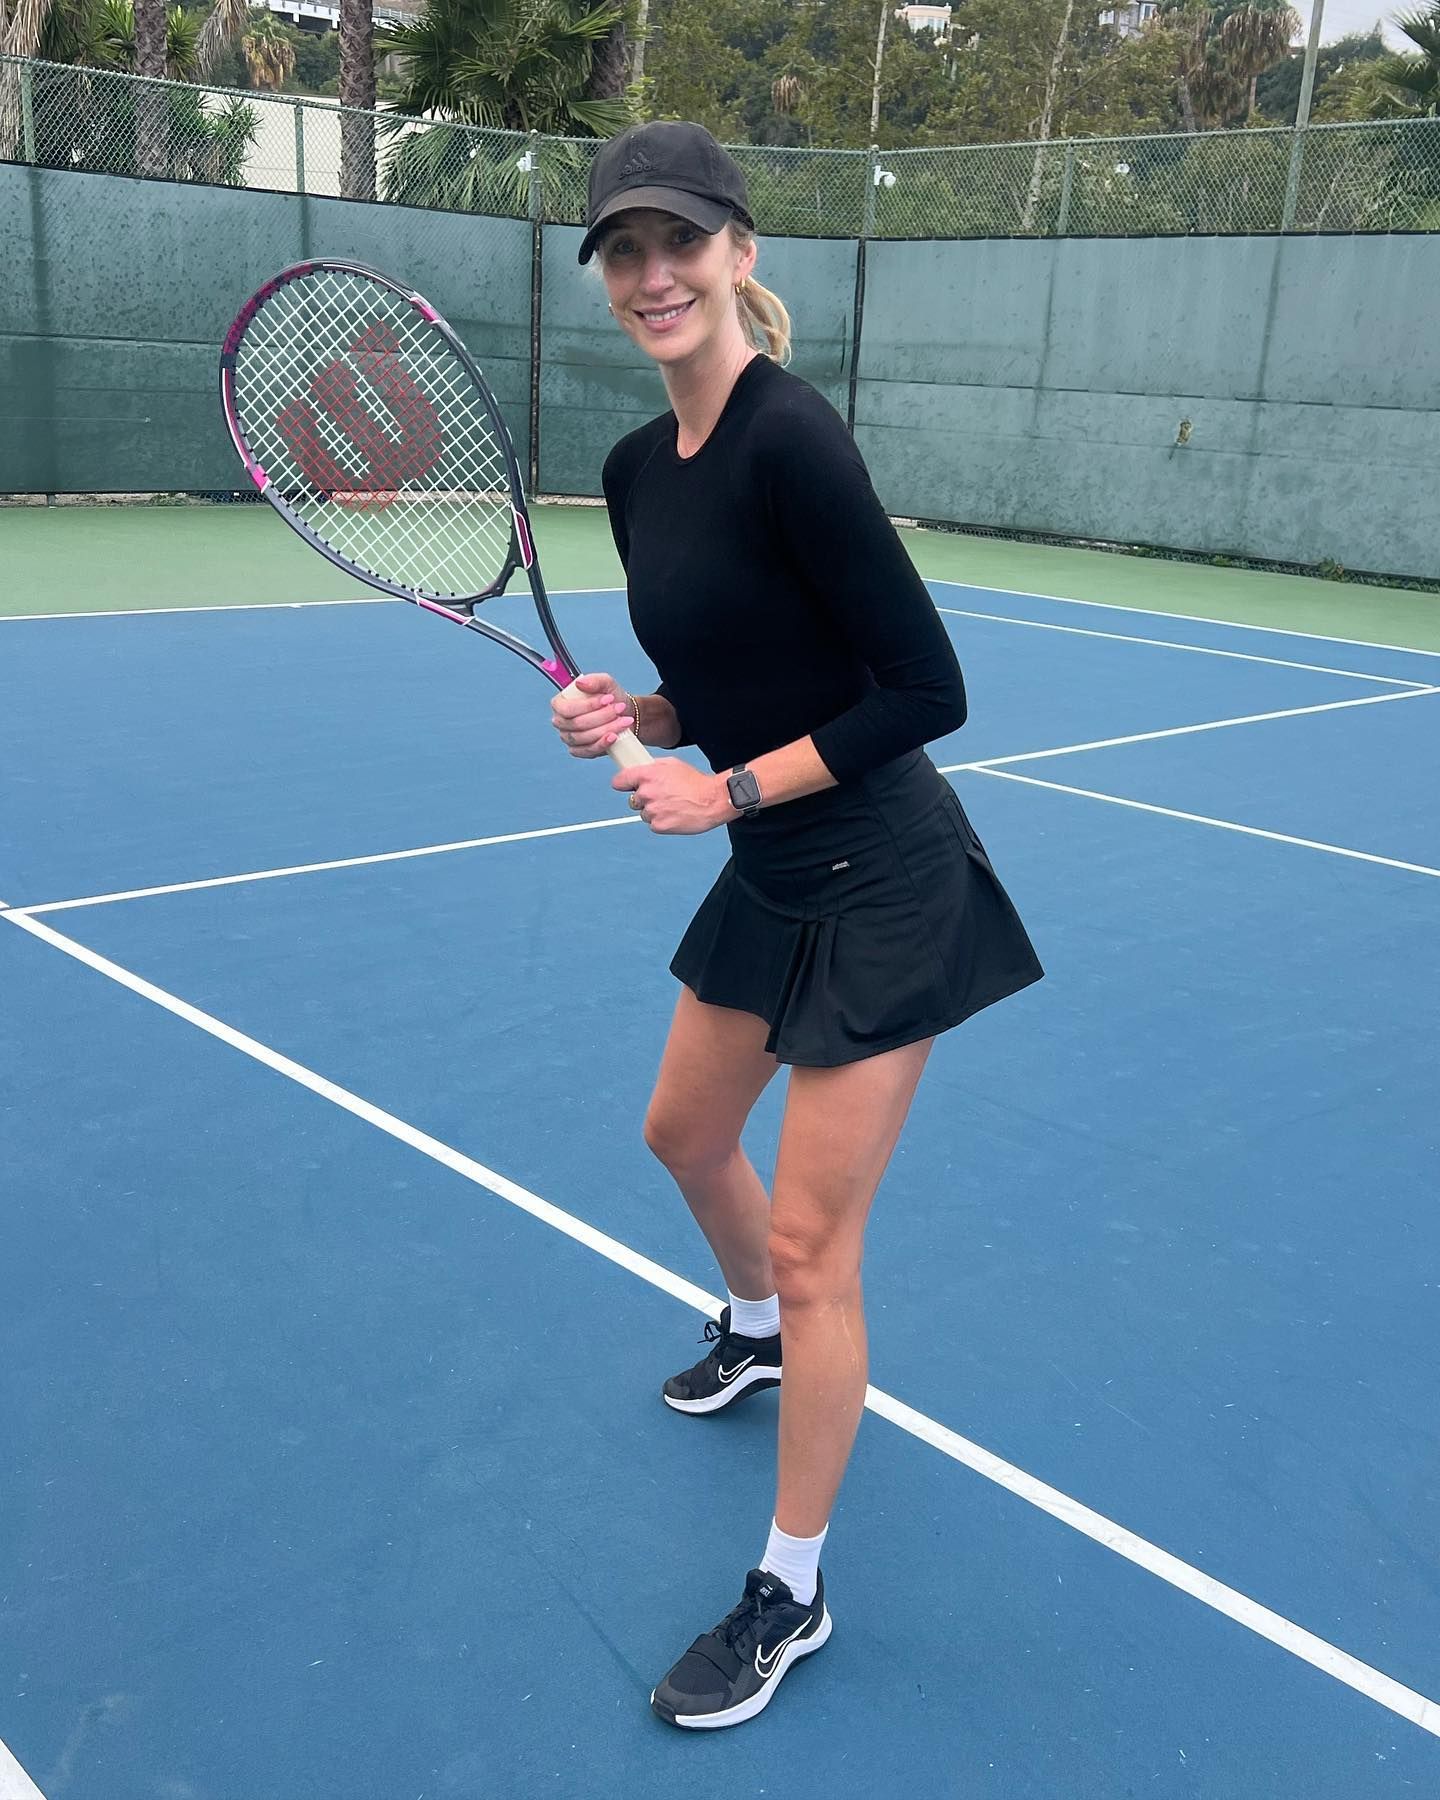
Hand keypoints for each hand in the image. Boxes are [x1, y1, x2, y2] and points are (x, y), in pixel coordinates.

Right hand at [551, 672, 635, 758]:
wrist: (624, 715)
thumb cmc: (611, 698)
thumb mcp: (606, 683)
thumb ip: (594, 680)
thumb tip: (580, 683)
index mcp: (560, 704)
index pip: (566, 708)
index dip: (588, 705)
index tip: (608, 699)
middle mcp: (561, 722)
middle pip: (577, 723)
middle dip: (602, 716)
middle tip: (620, 708)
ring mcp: (569, 739)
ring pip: (584, 737)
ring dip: (606, 728)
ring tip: (624, 720)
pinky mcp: (580, 751)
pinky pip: (588, 751)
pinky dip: (602, 744)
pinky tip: (614, 736)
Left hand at [613, 759, 729, 835]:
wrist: (712, 800)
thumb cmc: (696, 782)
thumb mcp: (672, 764)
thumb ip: (652, 767)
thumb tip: (641, 769)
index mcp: (647, 775)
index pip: (619, 781)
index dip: (623, 784)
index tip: (625, 786)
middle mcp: (646, 793)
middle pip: (632, 800)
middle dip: (643, 799)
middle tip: (661, 796)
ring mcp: (652, 811)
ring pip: (643, 813)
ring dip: (653, 811)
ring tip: (671, 805)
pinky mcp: (659, 826)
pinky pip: (653, 825)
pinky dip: (662, 821)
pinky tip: (674, 814)